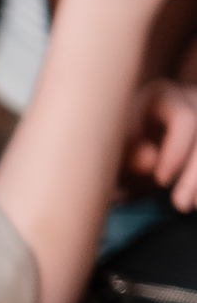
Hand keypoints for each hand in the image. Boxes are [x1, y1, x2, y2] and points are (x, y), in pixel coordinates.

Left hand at [128, 81, 196, 206]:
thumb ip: (128, 153)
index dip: (176, 152)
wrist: (128, 141)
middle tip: (180, 205)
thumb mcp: (114, 147)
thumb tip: (150, 162)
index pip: (184, 119)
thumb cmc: (116, 140)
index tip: (161, 181)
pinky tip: (196, 202)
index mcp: (160, 95)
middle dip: (194, 174)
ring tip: (190, 207)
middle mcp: (190, 99)